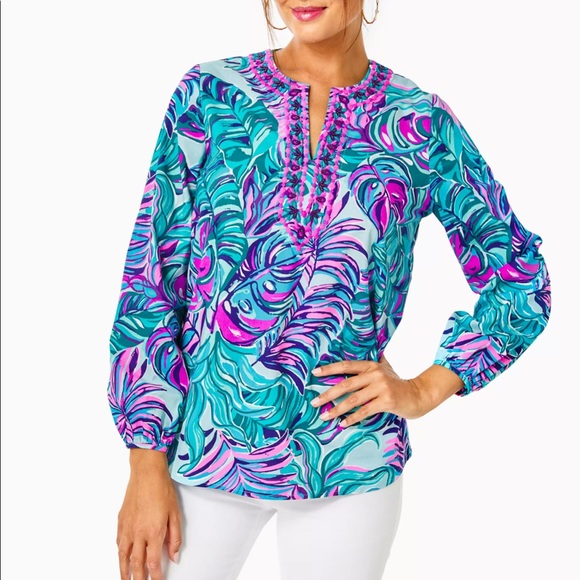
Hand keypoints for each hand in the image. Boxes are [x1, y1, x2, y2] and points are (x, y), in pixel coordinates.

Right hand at [116, 449, 181, 579]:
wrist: (146, 473)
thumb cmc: (162, 490)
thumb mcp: (175, 514)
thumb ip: (175, 537)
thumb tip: (174, 556)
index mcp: (154, 532)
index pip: (153, 563)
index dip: (155, 576)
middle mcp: (138, 533)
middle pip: (136, 564)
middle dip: (138, 579)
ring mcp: (127, 528)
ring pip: (123, 556)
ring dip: (124, 571)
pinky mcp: (121, 521)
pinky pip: (118, 543)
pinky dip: (120, 554)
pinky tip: (122, 557)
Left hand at [310, 355, 460, 426]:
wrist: (419, 395)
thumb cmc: (397, 384)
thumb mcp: (383, 370)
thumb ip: (369, 367)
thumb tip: (347, 365)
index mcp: (371, 365)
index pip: (346, 366)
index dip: (330, 369)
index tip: (314, 373)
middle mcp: (375, 374)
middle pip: (346, 384)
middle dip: (328, 394)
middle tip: (314, 402)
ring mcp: (381, 387)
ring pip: (353, 399)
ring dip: (336, 409)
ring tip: (324, 416)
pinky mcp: (387, 401)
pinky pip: (365, 411)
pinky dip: (352, 418)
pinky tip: (342, 423)